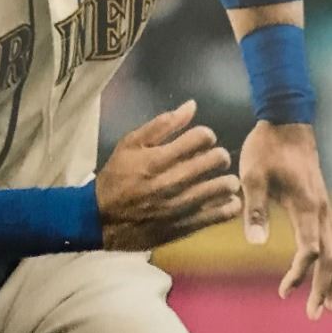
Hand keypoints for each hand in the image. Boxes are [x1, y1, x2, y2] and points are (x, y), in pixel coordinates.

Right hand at [96, 101, 242, 250]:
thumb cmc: (117, 177)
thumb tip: (192, 106)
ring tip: (222, 180)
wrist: (102, 220)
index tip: (202, 141)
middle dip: (219, 156)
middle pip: (215, 160)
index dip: (206, 135)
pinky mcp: (185, 226)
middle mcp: (171, 182)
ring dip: (227, 181)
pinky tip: (225, 200)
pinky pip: (219, 215)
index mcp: (157, 159)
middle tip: (215, 160)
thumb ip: (161, 125)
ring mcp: (180, 206)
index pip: (200, 138)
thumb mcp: (129, 145)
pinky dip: (229, 205)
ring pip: (222, 187)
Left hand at [239, 121, 331, 318]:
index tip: (284, 292)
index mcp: (306, 206)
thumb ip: (255, 208)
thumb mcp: (252, 175)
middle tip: (314, 316)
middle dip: (322, 288)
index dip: (299, 274)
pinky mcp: (323, 204)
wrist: (287, 121)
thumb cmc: (266, 148)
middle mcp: (322, 210)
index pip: (309, 250)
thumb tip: (255, 243)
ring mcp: (326, 207)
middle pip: (330, 257)